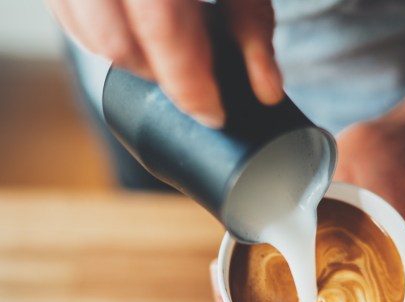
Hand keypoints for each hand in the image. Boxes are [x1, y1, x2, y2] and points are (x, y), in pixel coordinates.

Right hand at [47, 0, 282, 126]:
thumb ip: (253, 29)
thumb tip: (266, 90)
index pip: (163, 28)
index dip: (188, 82)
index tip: (212, 114)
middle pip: (118, 42)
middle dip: (159, 76)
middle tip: (193, 82)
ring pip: (87, 32)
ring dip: (129, 58)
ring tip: (166, 52)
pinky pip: (66, 13)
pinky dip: (97, 34)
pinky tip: (132, 32)